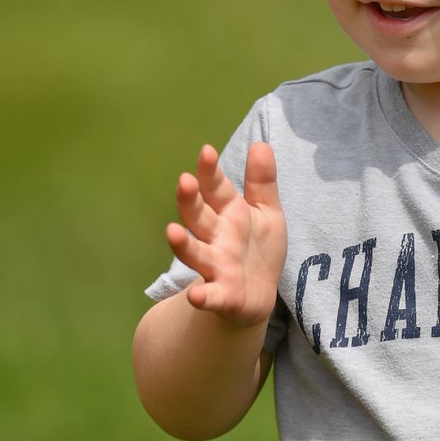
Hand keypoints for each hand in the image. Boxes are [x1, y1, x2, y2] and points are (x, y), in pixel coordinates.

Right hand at [166, 142, 286, 327]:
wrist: (258, 295)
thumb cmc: (257, 247)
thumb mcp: (267, 210)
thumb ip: (262, 181)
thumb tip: (260, 143)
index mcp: (229, 213)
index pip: (217, 189)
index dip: (210, 172)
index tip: (207, 151)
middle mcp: (217, 237)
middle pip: (198, 217)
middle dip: (190, 201)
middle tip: (184, 182)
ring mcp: (217, 266)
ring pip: (196, 253)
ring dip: (183, 244)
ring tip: (172, 231)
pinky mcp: (223, 295)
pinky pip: (211, 296)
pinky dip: (204, 297)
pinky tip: (195, 296)